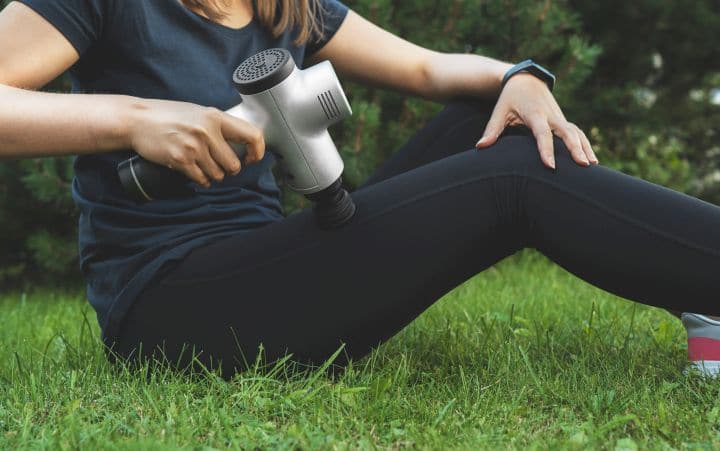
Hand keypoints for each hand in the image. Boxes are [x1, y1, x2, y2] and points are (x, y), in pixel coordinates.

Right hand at [126, 98, 264, 186]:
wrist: (137, 119)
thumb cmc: (168, 115)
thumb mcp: (198, 112)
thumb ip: (218, 125)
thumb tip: (241, 142)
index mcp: (215, 116)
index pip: (252, 135)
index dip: (257, 151)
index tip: (252, 158)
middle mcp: (207, 131)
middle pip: (234, 164)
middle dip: (229, 169)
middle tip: (220, 165)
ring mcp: (194, 146)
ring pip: (219, 175)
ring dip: (213, 175)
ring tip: (203, 166)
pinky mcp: (181, 160)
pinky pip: (202, 179)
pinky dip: (201, 180)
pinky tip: (196, 172)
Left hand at [475, 73, 596, 168]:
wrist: (526, 79)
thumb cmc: (510, 98)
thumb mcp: (499, 111)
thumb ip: (492, 130)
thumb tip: (480, 147)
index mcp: (535, 114)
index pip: (542, 134)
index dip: (546, 150)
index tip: (550, 166)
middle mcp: (551, 115)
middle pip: (567, 132)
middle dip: (575, 148)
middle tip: (583, 165)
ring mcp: (559, 117)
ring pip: (576, 132)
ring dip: (585, 147)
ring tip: (592, 165)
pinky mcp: (563, 120)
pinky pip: (577, 133)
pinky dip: (585, 144)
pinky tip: (591, 159)